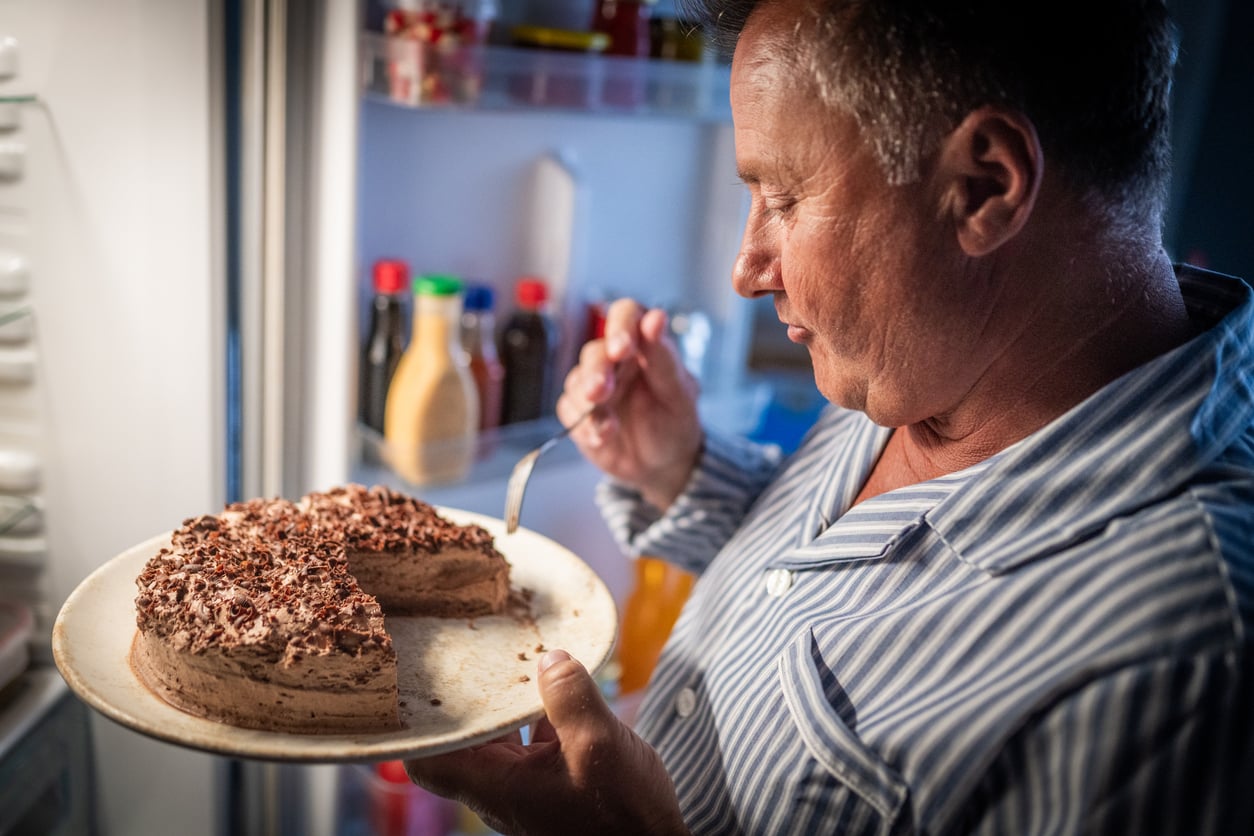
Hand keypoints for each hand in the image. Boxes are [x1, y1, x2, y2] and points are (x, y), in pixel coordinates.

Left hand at [404, 649, 688, 835]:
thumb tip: (550, 658)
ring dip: (504, 700)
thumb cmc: (623, 818)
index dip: (417, 727)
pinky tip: (558, 682)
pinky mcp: (556, 778)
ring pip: (499, 736)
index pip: (430, 762)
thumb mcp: (600, 749)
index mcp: (498, 787)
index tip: (417, 685)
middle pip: (463, 740)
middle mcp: (504, 788)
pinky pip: (533, 738)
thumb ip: (571, 700)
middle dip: (464, 698)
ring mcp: (530, 784)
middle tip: (466, 651)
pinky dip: (538, 709)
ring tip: (512, 658)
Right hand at [560, 299, 701, 510]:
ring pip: (576, 381)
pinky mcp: (579, 414)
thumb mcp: (679, 390)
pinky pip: (570, 412)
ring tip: (608, 425)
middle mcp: (613, 361)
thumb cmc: (676, 420)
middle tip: (602, 389)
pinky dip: (585, 425)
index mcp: (641, 344)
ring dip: (587, 401)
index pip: (625, 315)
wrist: (666, 464)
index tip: (623, 347)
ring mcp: (593, 387)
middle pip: (594, 352)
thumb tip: (656, 317)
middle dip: (596, 370)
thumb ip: (664, 356)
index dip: (620, 325)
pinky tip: (603, 436)